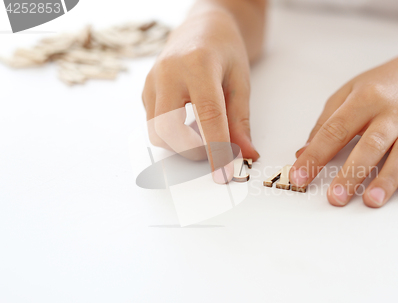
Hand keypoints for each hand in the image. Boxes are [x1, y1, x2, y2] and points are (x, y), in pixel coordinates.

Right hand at [142, 9, 259, 182]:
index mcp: (198, 64)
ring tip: (203, 136)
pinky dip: (173, 136)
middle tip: (215, 154)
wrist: (201, 28)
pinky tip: (190, 124)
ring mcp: (151, 82)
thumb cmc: (224, 51)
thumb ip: (241, 120)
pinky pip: (154, 125)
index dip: (217, 149)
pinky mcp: (145, 92)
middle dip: (192, 152)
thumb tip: (245, 154)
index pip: (207, 115)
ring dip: (180, 146)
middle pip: (169, 130)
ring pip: (156, 132)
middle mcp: (167, 72)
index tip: (225, 173)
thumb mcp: (240, 82)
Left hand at [290, 52, 397, 206]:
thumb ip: (325, 123)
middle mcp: (393, 112)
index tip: (300, 177)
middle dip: (352, 173)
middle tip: (336, 198)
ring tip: (371, 201)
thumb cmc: (380, 88)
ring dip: (387, 179)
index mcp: (366, 99)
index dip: (316, 155)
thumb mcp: (347, 94)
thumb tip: (303, 153)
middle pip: (371, 145)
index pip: (336, 130)